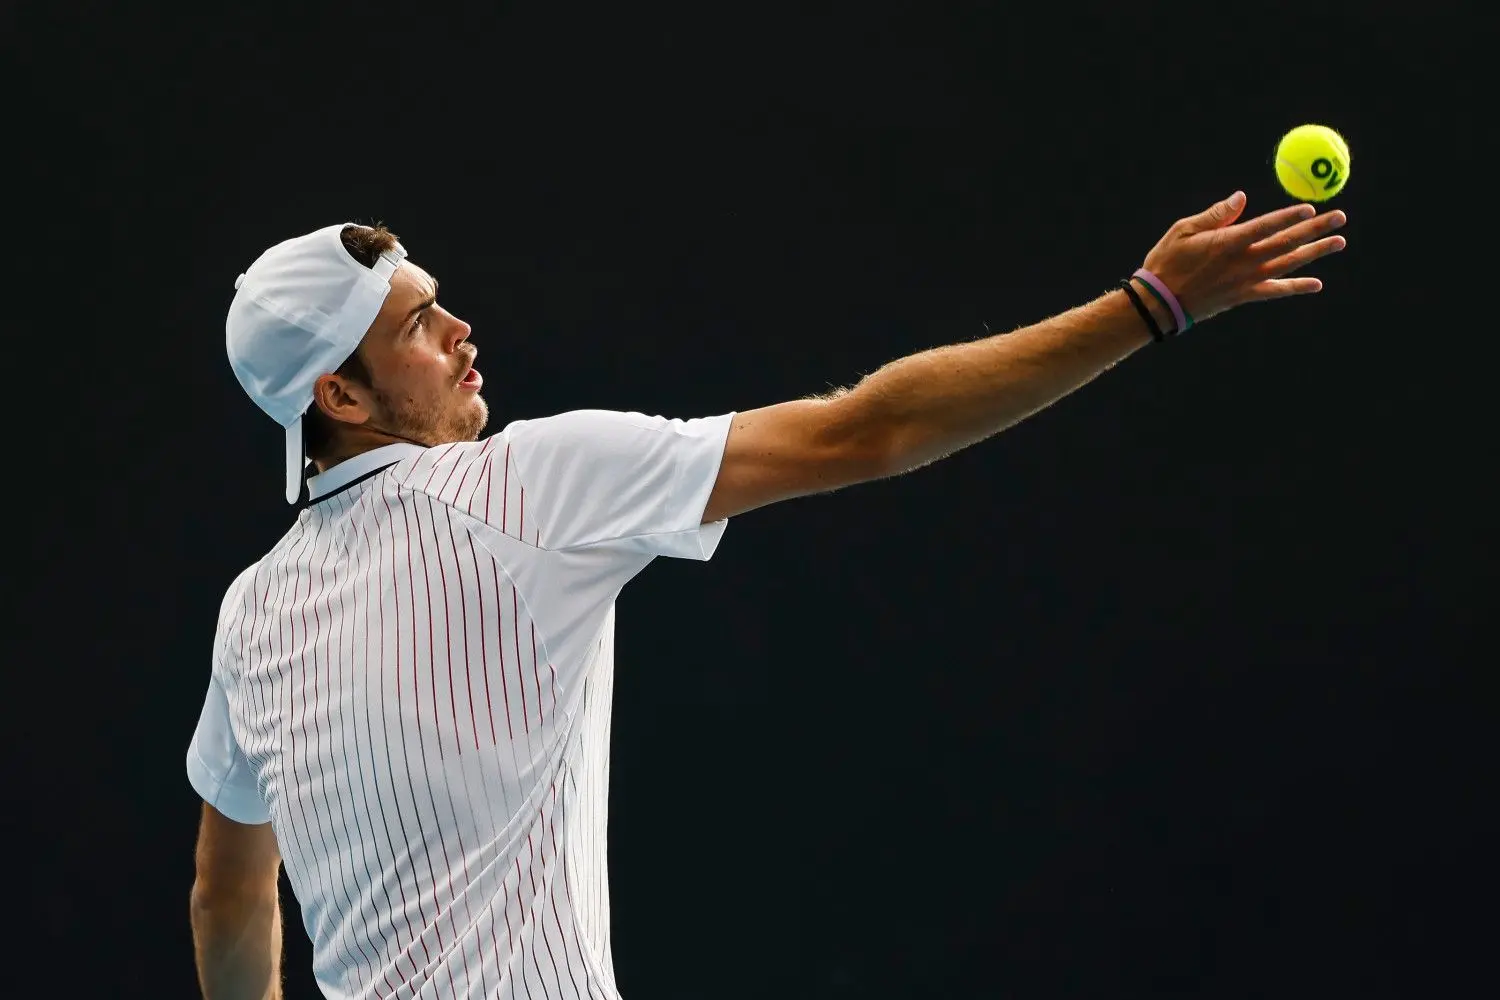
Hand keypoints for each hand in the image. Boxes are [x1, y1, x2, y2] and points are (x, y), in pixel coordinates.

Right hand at [1141, 191, 1346, 324]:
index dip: (1290, 216)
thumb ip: (1216, 215)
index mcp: (1229, 242)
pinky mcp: (1244, 296)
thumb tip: (1242, 197)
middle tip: (1340, 218)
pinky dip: (1296, 288)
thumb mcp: (1184, 230)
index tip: (1311, 207)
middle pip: (1287, 242)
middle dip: (1316, 229)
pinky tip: (1316, 284)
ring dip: (1316, 253)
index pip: (1267, 225)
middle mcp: (1244, 262)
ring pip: (1288, 264)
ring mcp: (1246, 281)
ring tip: (1338, 242)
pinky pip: (1276, 292)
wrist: (1160, 303)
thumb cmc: (1167, 262)